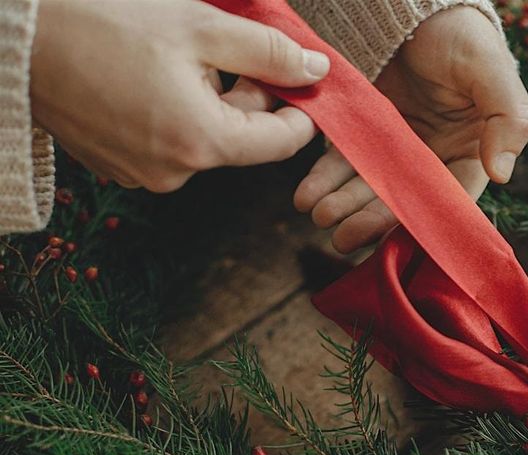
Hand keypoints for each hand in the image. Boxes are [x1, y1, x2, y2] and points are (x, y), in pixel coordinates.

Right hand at [30, 0, 329, 191]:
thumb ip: (269, 53)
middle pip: (242, 141)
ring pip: (204, 141)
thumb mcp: (201, 28)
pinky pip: (166, 144)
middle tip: (224, 51)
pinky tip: (144, 78)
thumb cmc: (105, 23)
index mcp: (203, 143)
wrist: (15, 37)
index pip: (282, 143)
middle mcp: (174, 174)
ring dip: (207, 103)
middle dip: (246, 97)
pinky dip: (172, 114)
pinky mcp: (115, 167)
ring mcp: (141, 175)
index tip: (298, 78)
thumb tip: (316, 72)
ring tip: (170, 60)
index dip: (300, 109)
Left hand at [293, 7, 527, 253]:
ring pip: (368, 184)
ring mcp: (395, 144)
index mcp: (472, 150)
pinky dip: (324, 177)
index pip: (450, 197)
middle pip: (402, 198)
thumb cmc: (459, 34)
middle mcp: (433, 155)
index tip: (398, 235)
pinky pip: (343, 158)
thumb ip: (508, 118)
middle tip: (341, 237)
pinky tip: (306, 192)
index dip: (425, 220)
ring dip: (343, 205)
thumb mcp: (490, 69)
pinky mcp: (363, 129)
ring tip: (317, 215)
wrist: (410, 0)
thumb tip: (503, 173)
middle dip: (371, 219)